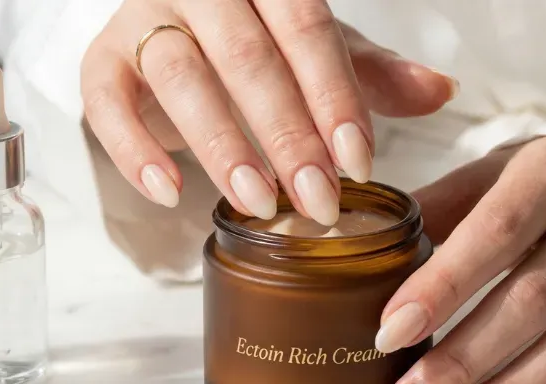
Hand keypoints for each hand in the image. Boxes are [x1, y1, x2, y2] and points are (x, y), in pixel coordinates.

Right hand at [80, 0, 456, 224]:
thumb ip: (370, 72)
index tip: (358, 163)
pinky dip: (134, 151)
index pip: (305, 29)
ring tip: (258, 202)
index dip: (334, 97)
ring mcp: (144, 20)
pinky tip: (170, 193)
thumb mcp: (315, 51)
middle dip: (286, 135)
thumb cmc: (256, 41)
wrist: (177, 29)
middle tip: (317, 201)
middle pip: (246, 56)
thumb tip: (442, 90)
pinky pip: (105, 103)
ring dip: (221, 144)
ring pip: (180, 75)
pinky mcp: (103, 62)